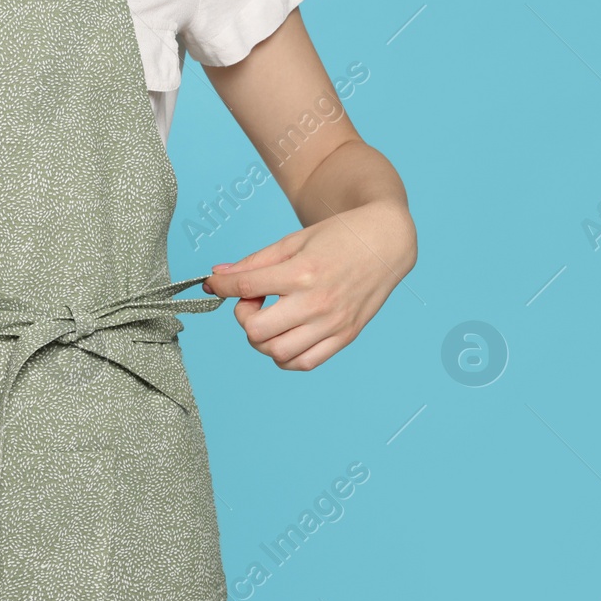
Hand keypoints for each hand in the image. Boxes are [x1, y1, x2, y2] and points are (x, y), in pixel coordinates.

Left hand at [203, 200, 416, 370]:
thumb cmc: (338, 237)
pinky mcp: (345, 336)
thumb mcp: (293, 242)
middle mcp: (317, 302)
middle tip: (254, 302)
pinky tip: (286, 334)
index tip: (215, 285)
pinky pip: (304, 363)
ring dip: (263, 339)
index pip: (245, 288)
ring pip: (277, 353)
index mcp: (302, 272)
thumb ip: (254, 263)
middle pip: (256, 330)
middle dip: (244, 317)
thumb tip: (217, 276)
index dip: (220, 287)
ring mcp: (333, 323)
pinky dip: (285, 356)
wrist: (385, 242)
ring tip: (272, 318)